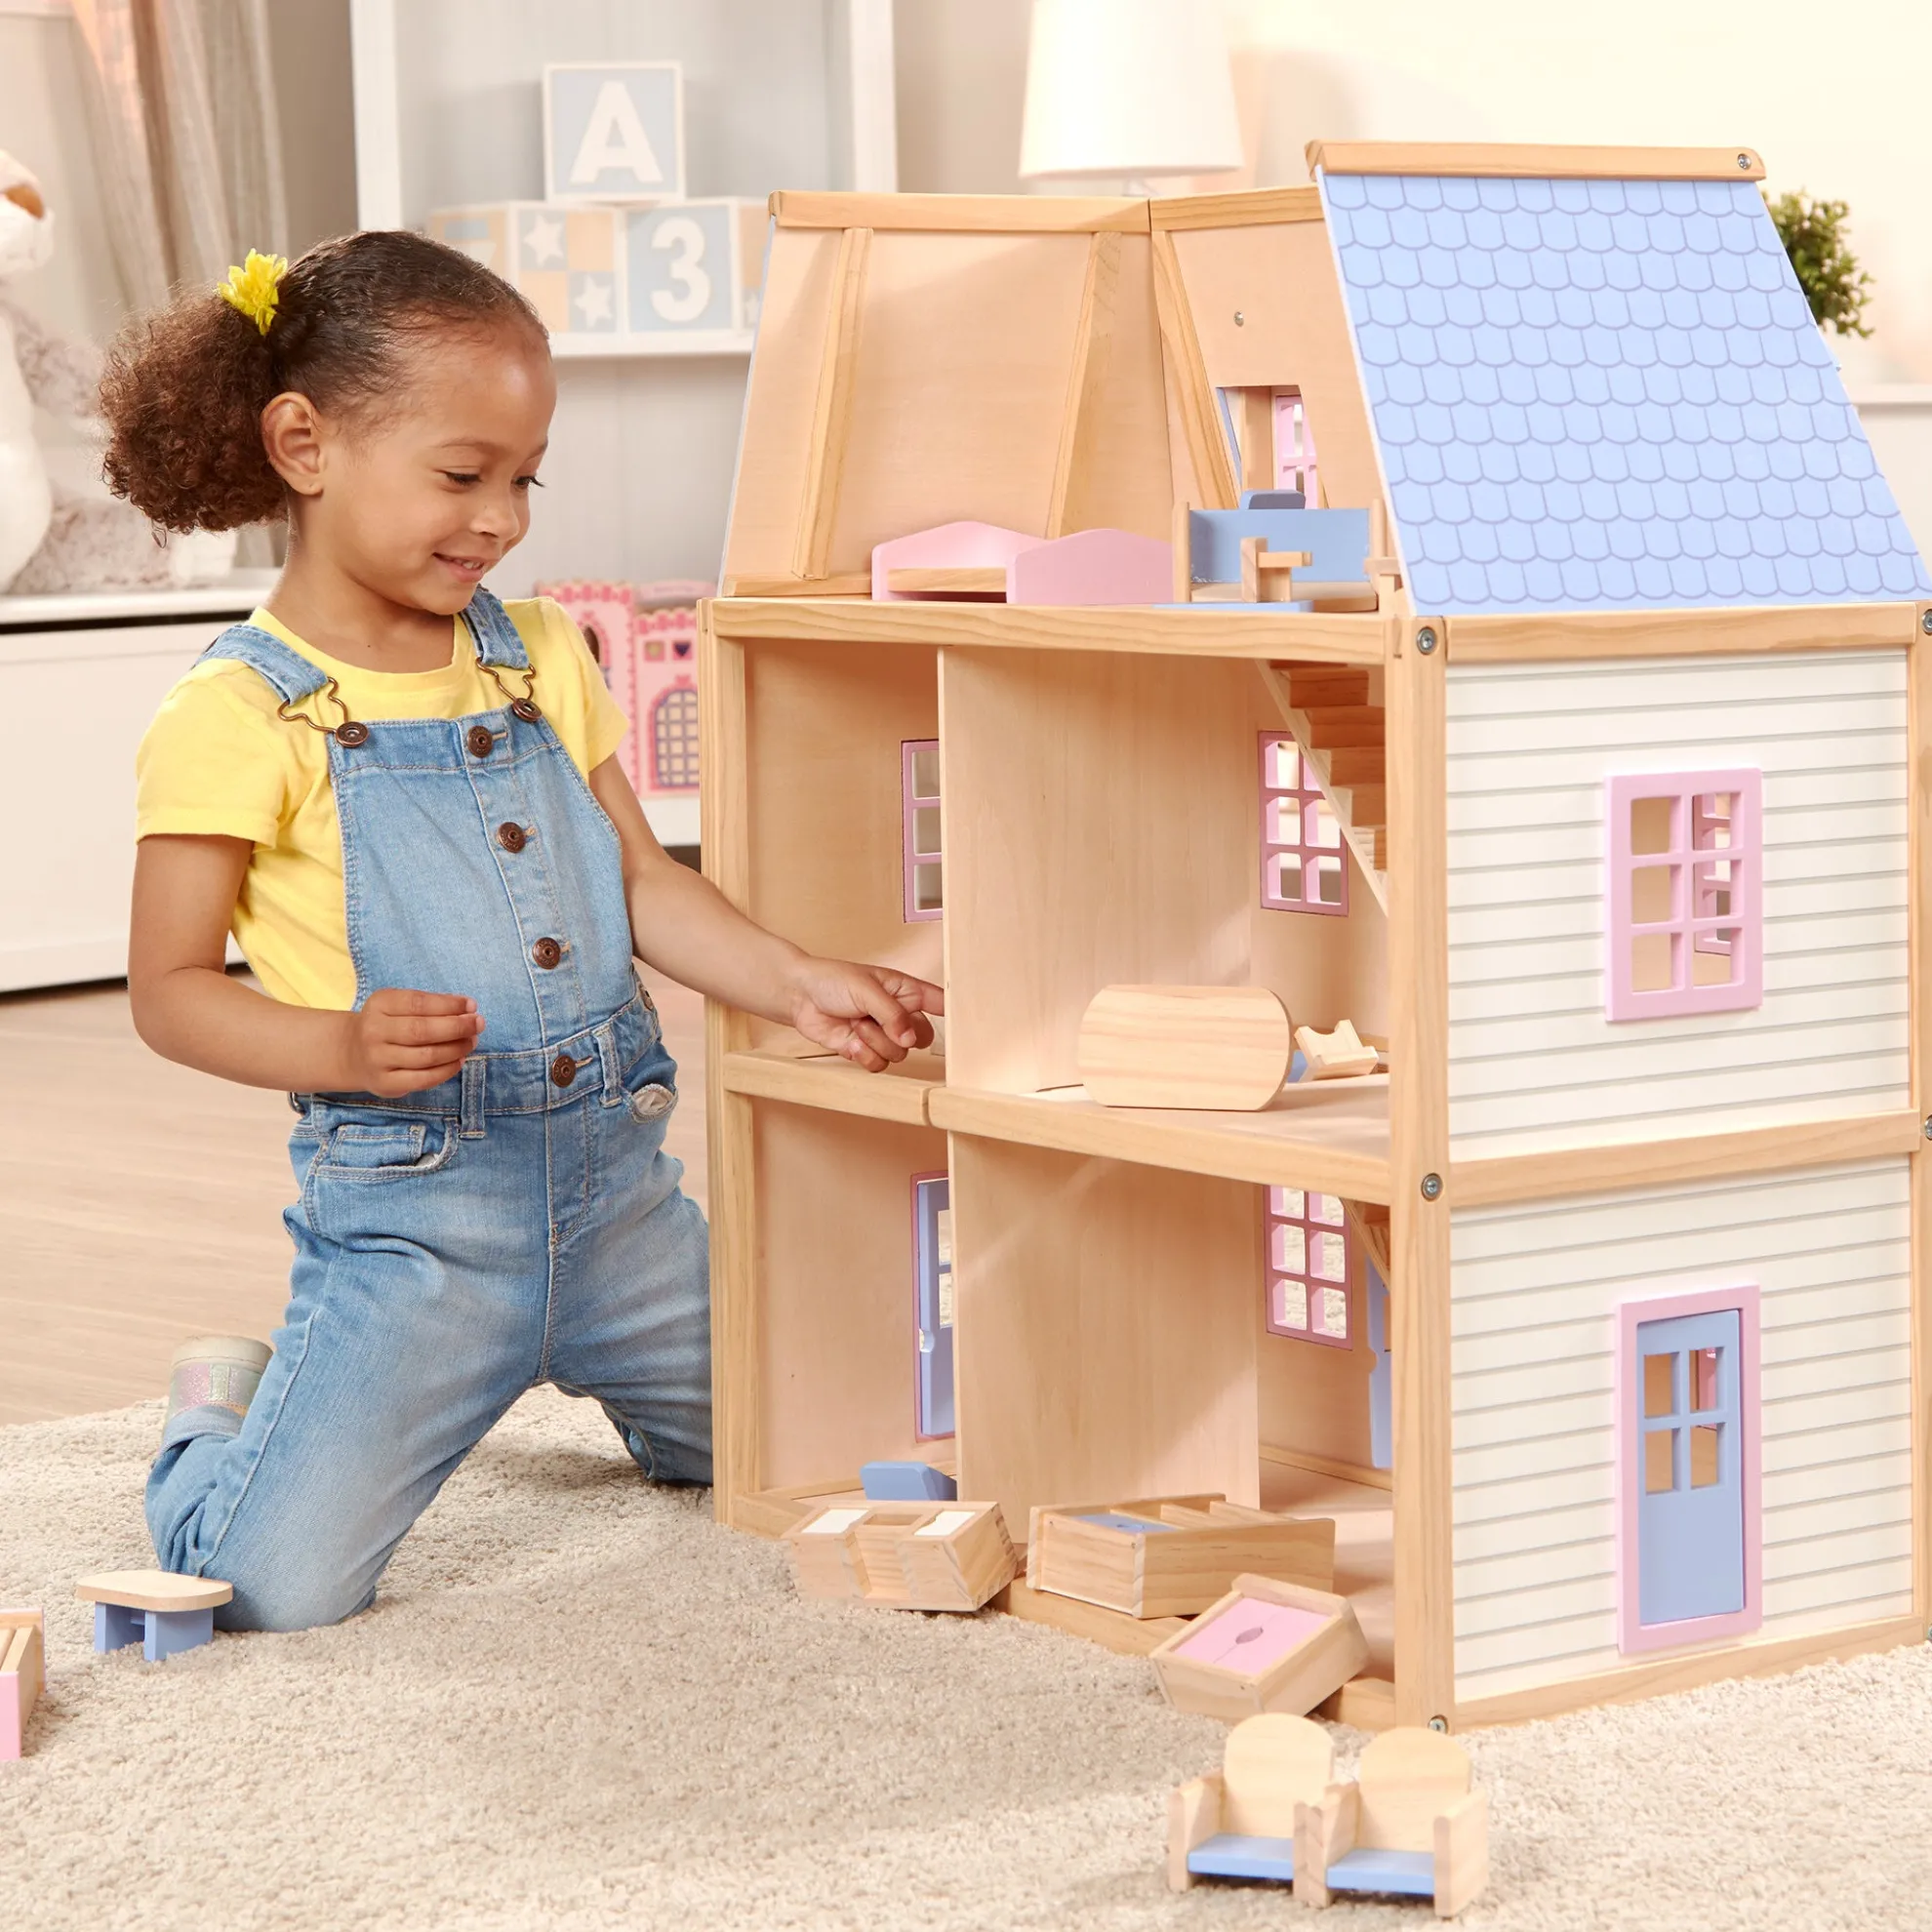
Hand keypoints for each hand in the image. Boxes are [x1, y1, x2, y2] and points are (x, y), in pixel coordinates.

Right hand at [341, 988, 484, 1095]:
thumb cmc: (388, 1024)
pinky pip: (423, 1079)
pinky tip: (459, 1060)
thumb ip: (430, 1005)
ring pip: (426, 1056)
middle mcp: (374, 1031)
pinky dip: (447, 1070)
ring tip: (471, 1041)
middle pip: (423, 1030)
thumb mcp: (398, 1005)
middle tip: (478, 1024)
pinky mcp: (385, 1083)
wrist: (353, 1054)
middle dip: (457, 1027)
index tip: (472, 1005)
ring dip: (456, 1048)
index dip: (449, 1005)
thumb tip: (468, 1009)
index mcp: (379, 1004)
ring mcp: (377, 1059)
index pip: (418, 1003)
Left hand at [786, 957, 942, 1072]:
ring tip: (856, 1023)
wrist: (800, 997)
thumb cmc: (833, 980)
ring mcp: (882, 1034)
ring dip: (876, 1042)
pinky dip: (864, 1055)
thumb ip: (892, 1014)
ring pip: (899, 1055)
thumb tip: (910, 1040)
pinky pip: (878, 1064)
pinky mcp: (865, 1050)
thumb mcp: (866, 989)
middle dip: (903, 1036)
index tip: (962, 1025)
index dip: (953, 1014)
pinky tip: (851, 1040)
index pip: (939, 1003)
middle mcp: (899, 1014)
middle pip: (923, 1038)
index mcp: (906, 991)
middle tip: (882, 1022)